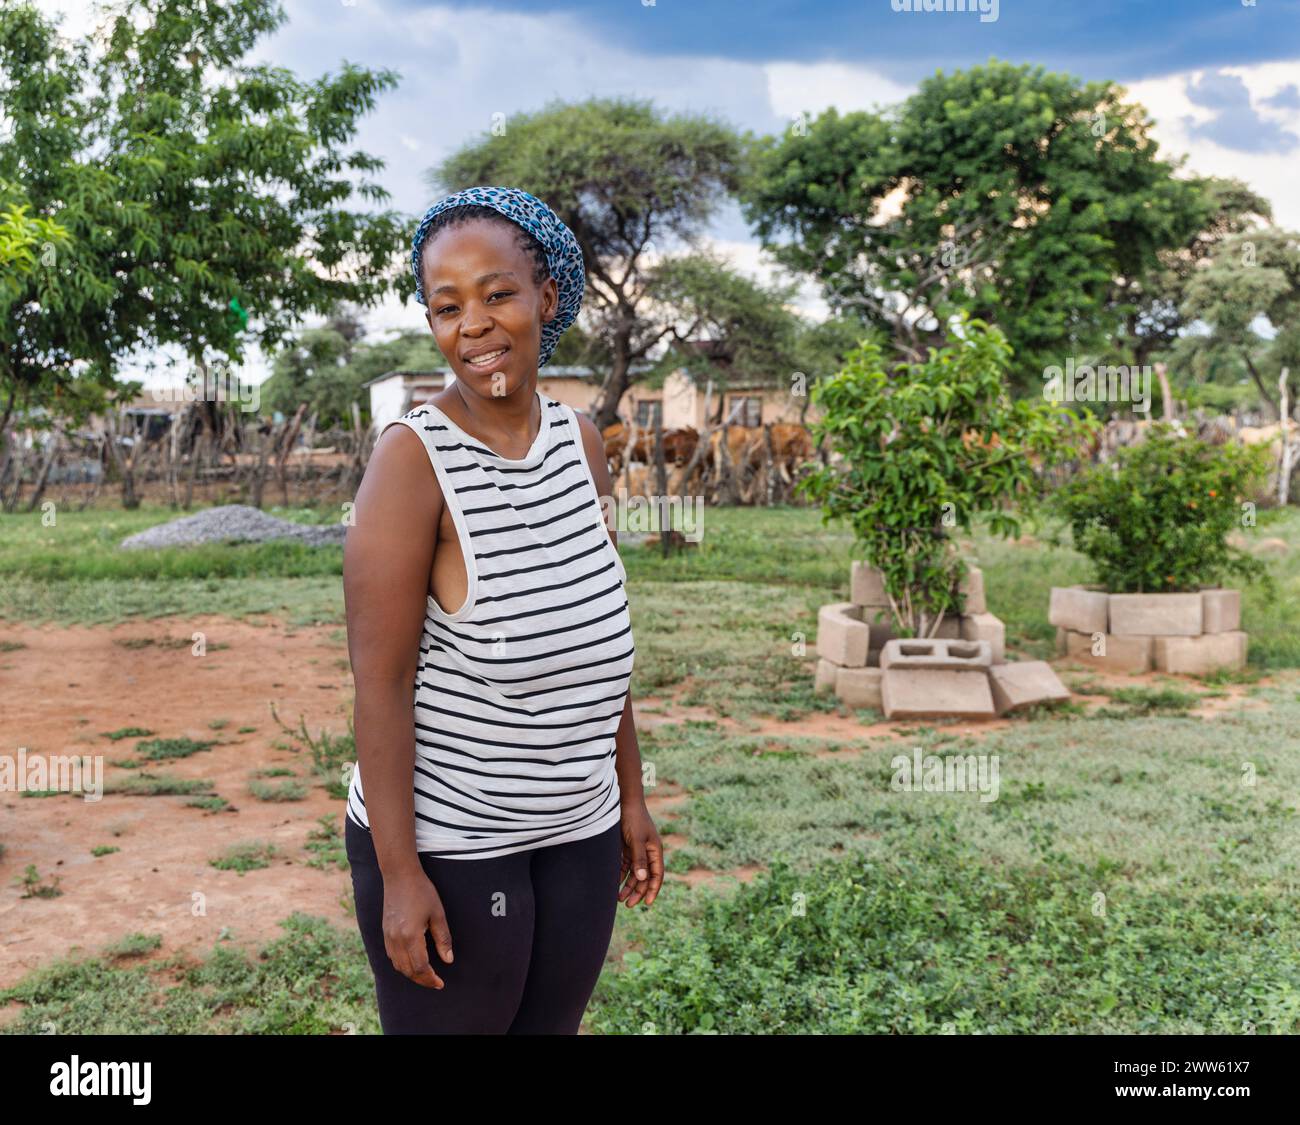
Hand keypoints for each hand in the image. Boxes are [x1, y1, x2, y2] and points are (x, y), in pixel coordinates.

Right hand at [381, 869, 453, 987]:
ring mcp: (388, 937)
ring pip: (398, 966)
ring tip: (425, 975)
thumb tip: (448, 960)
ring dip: (411, 974)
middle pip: (408, 970)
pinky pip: (392, 956)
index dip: (430, 979)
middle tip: (435, 982)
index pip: (420, 967)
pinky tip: (412, 962)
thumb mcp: (438, 914)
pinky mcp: (384, 933)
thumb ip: (443, 939)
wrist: (399, 876)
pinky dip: (402, 965)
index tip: (440, 983)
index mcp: (411, 936)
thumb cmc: (421, 891)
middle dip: (422, 980)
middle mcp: (396, 940)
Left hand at [618, 799, 663, 907]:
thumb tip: (643, 879)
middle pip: (644, 878)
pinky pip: (623, 867)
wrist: (622, 802)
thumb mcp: (637, 839)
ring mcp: (635, 852)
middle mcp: (646, 853)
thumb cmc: (634, 819)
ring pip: (633, 875)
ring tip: (619, 898)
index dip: (653, 889)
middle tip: (628, 904)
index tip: (647, 903)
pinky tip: (614, 884)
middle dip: (638, 892)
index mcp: (655, 851)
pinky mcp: (625, 849)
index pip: (657, 875)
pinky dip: (620, 876)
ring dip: (627, 886)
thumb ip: (639, 859)